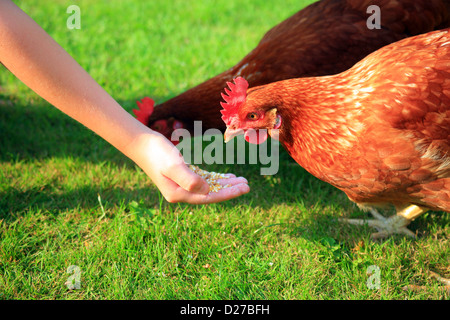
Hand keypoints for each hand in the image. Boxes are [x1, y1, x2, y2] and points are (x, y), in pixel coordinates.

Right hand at [127, 131, 249, 203]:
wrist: (141, 143)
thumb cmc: (157, 152)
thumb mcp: (174, 165)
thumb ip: (189, 180)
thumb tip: (207, 191)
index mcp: (179, 194)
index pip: (209, 197)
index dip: (228, 193)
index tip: (243, 188)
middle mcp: (180, 193)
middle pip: (211, 193)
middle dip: (229, 189)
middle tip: (247, 185)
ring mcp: (180, 185)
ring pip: (209, 187)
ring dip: (225, 184)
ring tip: (241, 181)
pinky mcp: (182, 175)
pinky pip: (203, 180)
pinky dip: (215, 178)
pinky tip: (227, 177)